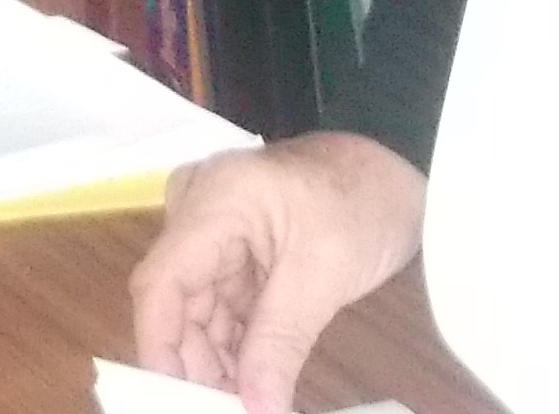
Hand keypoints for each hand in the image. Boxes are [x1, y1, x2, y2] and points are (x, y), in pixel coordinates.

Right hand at [129, 133, 428, 413]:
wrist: (399, 168)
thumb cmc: (363, 205)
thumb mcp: (323, 276)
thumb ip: (280, 343)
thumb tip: (256, 410)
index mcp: (211, 203)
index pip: (161, 282)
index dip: (160, 346)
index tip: (174, 400)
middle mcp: (197, 212)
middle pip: (175, 300)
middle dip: (195, 362)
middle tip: (226, 409)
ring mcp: (214, 228)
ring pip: (197, 308)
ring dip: (217, 358)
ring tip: (244, 402)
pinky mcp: (233, 245)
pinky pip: (221, 302)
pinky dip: (236, 342)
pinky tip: (253, 378)